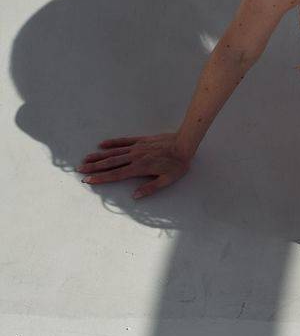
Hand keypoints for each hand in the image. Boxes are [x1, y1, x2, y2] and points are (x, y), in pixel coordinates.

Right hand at [77, 131, 192, 199]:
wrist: (184, 143)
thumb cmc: (177, 164)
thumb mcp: (167, 180)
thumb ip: (150, 188)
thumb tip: (135, 196)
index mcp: (140, 168)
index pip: (116, 174)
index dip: (101, 178)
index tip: (88, 180)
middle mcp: (135, 157)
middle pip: (110, 163)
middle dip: (94, 167)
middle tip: (80, 170)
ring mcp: (136, 147)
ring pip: (114, 152)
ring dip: (99, 156)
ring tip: (85, 159)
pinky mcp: (140, 140)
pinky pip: (123, 141)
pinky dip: (112, 143)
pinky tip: (102, 144)